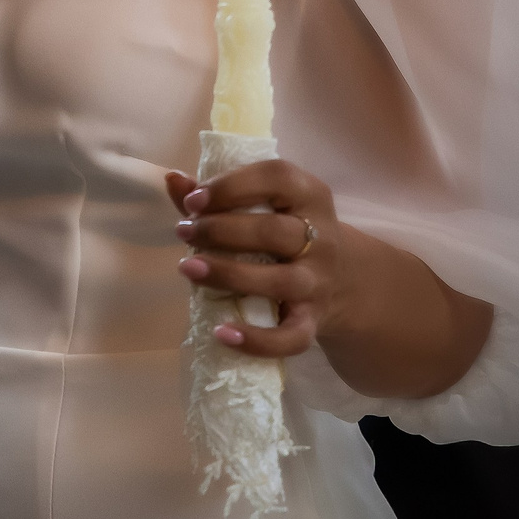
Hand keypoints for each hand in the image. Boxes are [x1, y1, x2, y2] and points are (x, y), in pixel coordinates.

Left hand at [167, 159, 494, 400]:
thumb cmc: (288, 233)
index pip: (277, 178)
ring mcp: (319, 282)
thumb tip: (172, 180)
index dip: (233, 186)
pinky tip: (221, 332)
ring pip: (278, 281)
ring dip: (228, 274)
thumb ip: (218, 193)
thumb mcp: (267, 205)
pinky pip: (290, 337)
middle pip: (273, 232)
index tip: (194, 200)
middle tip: (183, 232)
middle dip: (221, 230)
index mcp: (310, 195)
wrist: (346, 281)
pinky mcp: (313, 322)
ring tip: (187, 268)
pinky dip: (257, 340)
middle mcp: (321, 237)